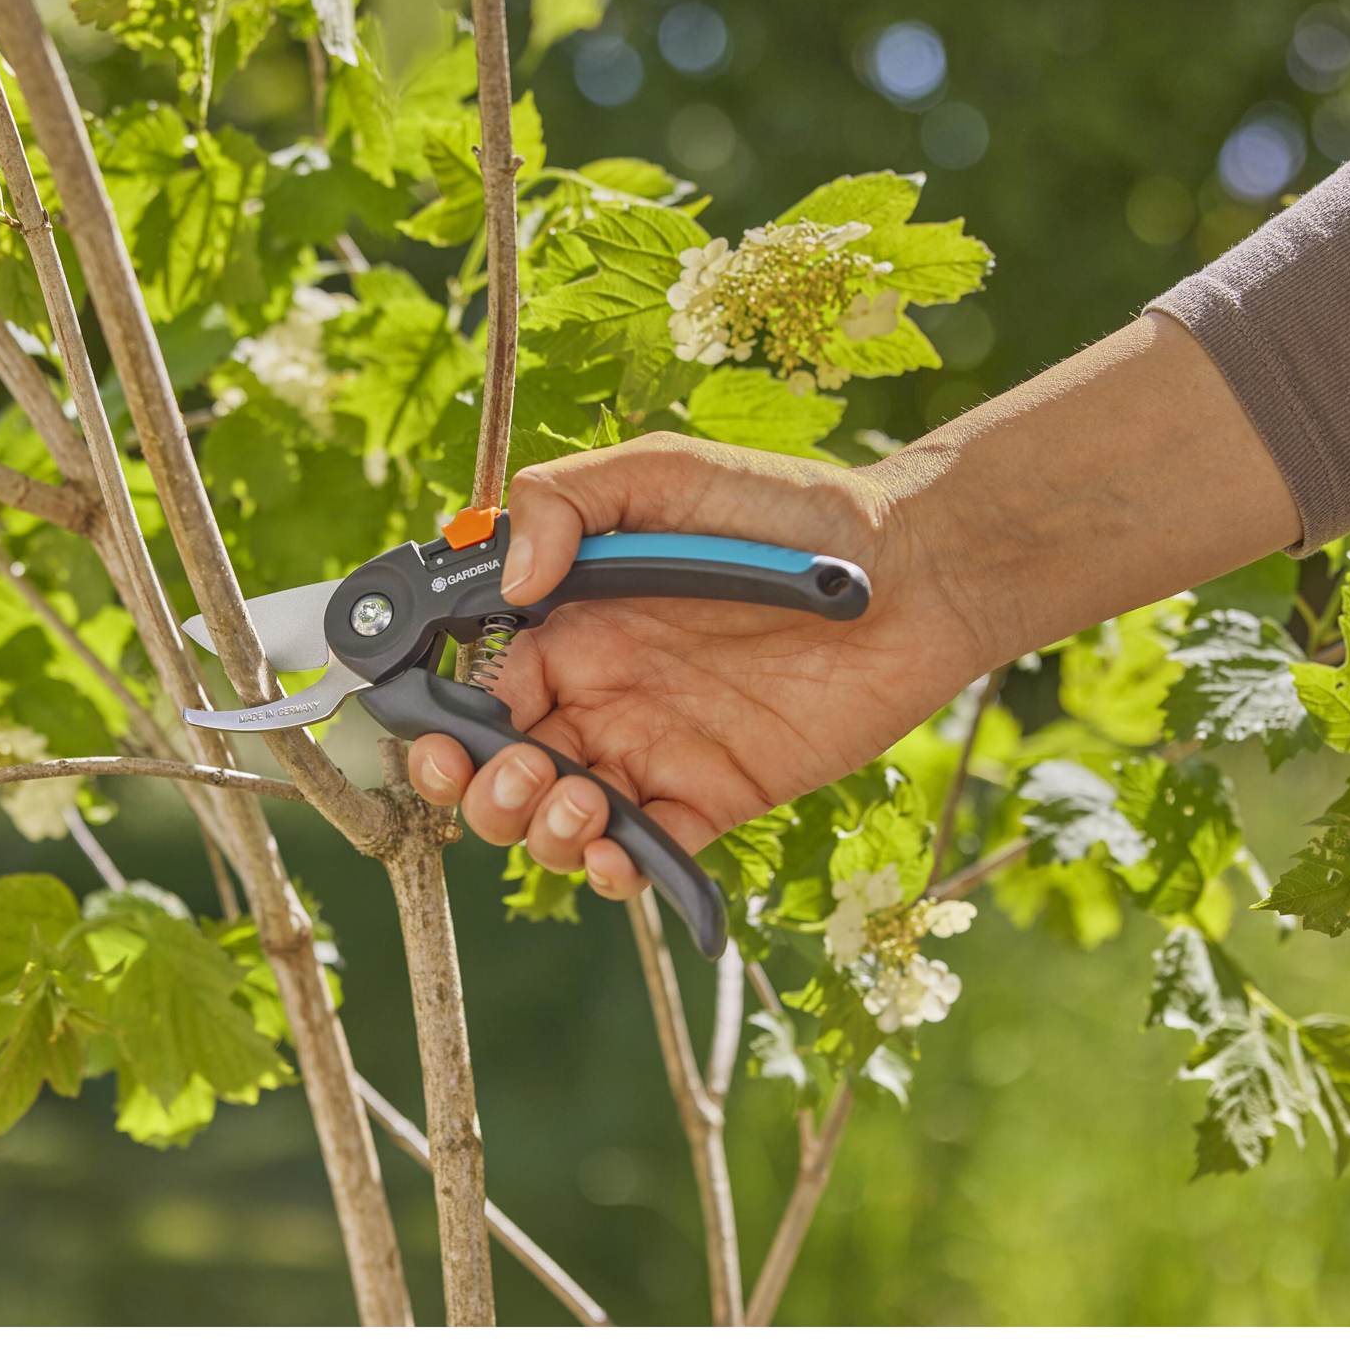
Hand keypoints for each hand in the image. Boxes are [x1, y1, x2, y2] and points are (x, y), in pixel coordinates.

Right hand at [405, 316, 1299, 903]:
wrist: (912, 570)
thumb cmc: (783, 509)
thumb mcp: (664, 475)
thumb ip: (566, 505)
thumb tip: (507, 582)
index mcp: (570, 626)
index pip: (475, 689)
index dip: (441, 722)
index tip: (437, 735)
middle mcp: (600, 696)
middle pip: (500, 771)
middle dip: (479, 792)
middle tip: (508, 778)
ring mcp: (655, 753)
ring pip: (560, 823)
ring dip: (541, 834)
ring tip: (575, 804)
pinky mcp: (716, 799)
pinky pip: (648, 854)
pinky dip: (618, 874)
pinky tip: (618, 858)